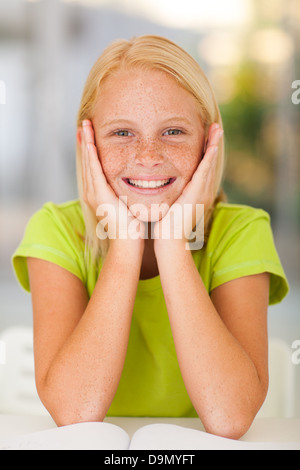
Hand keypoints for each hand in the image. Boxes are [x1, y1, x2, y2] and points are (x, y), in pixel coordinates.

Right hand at [80, 120, 145, 243]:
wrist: (128, 243)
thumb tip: (136, 183)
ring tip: (85, 126)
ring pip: (88, 162)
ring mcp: (93, 194)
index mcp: (98, 194)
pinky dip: (91, 156)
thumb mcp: (127, 204)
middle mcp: (92, 192)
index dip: (90, 149)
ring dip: (86, 143)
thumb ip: (126, 192)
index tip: (90, 134)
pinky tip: (90, 142)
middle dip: (85, 141)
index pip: (92, 166)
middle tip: (84, 124)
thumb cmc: (132, 227)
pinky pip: (94, 170)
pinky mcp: (99, 195)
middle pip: (87, 161)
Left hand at [153, 123, 222, 249]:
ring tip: (217, 128)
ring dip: (214, 144)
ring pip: (209, 163)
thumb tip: (156, 186)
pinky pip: (205, 170)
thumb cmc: (166, 227)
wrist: (169, 241)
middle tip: (215, 126)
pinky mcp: (198, 193)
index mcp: (195, 192)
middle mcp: (202, 190)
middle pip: (209, 162)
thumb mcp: (168, 205)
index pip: (201, 167)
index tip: (204, 137)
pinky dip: (210, 156)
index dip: (204, 152)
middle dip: (212, 143)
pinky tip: (213, 144)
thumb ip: (168, 195)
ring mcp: (202, 192)